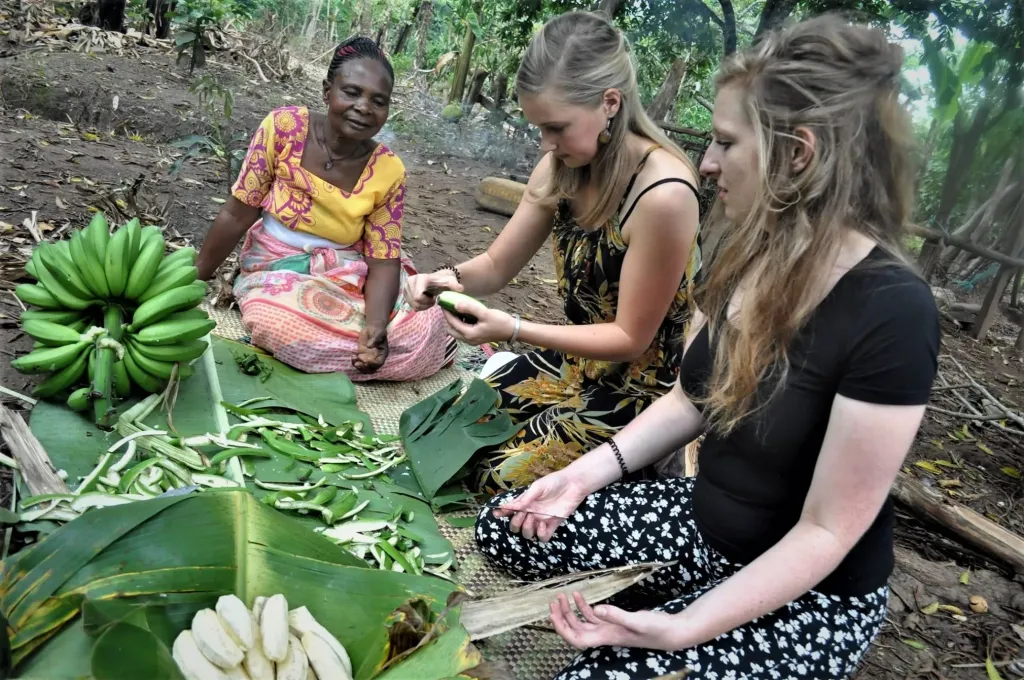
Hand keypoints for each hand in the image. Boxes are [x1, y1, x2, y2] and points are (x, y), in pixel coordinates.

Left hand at [353, 326, 388, 372]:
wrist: (372, 328)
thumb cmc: (378, 330)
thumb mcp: (379, 332)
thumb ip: (375, 339)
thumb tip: (369, 346)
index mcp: (382, 354)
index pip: (379, 363)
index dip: (373, 364)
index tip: (367, 361)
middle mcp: (375, 358)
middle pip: (371, 368)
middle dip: (364, 368)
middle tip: (358, 364)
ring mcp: (368, 357)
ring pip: (364, 367)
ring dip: (358, 366)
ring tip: (354, 359)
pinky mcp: (361, 355)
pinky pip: (358, 362)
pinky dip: (355, 361)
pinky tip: (352, 356)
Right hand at [403, 270, 462, 311]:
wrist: (437, 278)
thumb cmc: (444, 280)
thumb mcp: (450, 282)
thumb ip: (454, 285)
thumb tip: (460, 289)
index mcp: (420, 278)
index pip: (418, 296)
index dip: (427, 301)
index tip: (434, 298)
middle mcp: (410, 281)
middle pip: (415, 302)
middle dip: (425, 304)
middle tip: (433, 300)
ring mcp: (406, 287)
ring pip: (413, 305)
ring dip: (423, 306)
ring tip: (429, 300)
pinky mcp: (405, 293)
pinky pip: (411, 305)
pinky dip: (419, 306)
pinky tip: (425, 301)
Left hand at [441, 296, 515, 345]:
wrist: (512, 330)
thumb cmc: (500, 322)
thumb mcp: (485, 313)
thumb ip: (470, 308)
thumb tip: (456, 304)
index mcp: (469, 334)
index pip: (452, 323)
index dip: (446, 313)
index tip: (443, 303)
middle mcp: (468, 339)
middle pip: (451, 330)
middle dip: (448, 319)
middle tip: (446, 307)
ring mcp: (472, 340)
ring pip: (457, 331)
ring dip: (454, 321)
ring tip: (454, 309)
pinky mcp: (476, 337)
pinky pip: (463, 331)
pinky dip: (460, 323)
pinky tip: (464, 314)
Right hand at [492, 470, 587, 541]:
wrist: (573, 484)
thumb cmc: (554, 482)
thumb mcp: (537, 487)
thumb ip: (525, 498)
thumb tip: (511, 507)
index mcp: (525, 503)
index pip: (510, 510)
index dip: (502, 513)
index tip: (497, 513)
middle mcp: (531, 513)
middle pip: (516, 526)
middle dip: (515, 523)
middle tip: (522, 515)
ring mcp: (541, 520)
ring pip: (527, 534)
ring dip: (527, 528)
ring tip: (534, 517)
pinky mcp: (553, 525)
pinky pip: (543, 538)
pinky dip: (540, 534)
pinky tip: (543, 524)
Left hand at [550, 592, 684, 650]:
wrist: (671, 631)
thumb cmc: (656, 630)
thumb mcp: (636, 621)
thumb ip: (616, 615)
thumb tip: (595, 609)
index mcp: (606, 638)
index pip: (576, 639)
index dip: (562, 629)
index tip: (552, 615)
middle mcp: (604, 634)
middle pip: (575, 629)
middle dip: (562, 617)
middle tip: (554, 600)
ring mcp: (609, 628)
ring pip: (583, 621)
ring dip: (572, 610)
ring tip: (565, 595)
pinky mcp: (615, 621)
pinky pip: (594, 615)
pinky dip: (585, 606)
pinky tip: (582, 596)